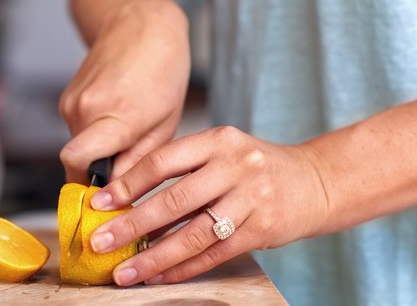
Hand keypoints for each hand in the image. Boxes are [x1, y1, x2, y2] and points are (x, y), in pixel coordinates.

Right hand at [60, 0, 189, 182]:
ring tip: (128, 134)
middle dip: (99, 173)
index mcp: (115, 115)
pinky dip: (94, 134)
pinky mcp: (67, 97)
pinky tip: (118, 117)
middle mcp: (84, 109)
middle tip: (128, 171)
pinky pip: (77, 130)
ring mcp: (71, 101)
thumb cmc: (162, 66)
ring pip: (77, 146)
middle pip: (77, 163)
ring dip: (99, 152)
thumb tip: (119, 193)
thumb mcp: (166, 121)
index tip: (105, 203)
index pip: (77, 164)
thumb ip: (138, 161)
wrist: (139, 21)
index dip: (88, 188)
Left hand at [87, 126, 329, 285]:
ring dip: (154, 256)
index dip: (127, 184)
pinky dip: (183, 268)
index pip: (162, 161)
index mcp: (218, 140)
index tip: (99, 203)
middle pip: (173, 199)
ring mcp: (251, 199)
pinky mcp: (262, 230)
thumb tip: (127, 198)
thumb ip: (183, 167)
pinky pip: (214, 254)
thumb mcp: (222, 151)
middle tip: (100, 241)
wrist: (316, 181)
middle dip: (131, 224)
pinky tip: (159, 275)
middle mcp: (235, 166)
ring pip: (193, 234)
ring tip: (126, 271)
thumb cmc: (255, 167)